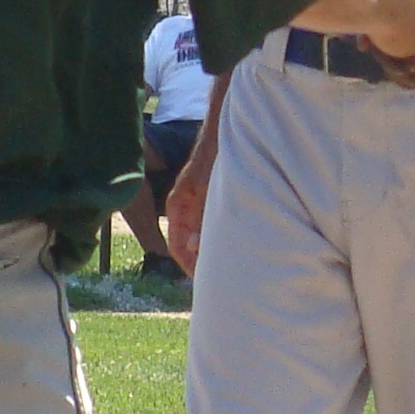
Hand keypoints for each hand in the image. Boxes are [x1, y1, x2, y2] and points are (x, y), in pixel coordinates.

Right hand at [165, 116, 219, 273]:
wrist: (225, 131)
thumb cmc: (216, 156)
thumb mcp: (210, 190)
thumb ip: (202, 218)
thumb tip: (195, 248)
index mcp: (178, 207)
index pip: (178, 248)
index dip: (191, 267)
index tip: (207, 283)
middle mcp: (184, 208)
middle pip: (189, 245)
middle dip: (202, 263)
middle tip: (222, 281)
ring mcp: (197, 204)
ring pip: (201, 236)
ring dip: (212, 250)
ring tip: (230, 265)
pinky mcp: (209, 199)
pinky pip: (210, 226)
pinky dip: (219, 237)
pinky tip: (236, 242)